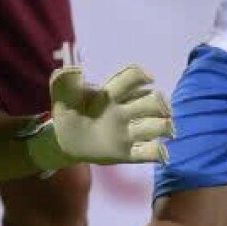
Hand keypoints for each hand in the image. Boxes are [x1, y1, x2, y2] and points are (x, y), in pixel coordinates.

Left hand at [29, 64, 174, 169]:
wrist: (62, 139)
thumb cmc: (67, 112)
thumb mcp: (61, 94)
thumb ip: (63, 80)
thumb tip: (73, 70)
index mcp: (111, 94)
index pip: (131, 78)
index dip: (142, 76)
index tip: (149, 79)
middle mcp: (125, 111)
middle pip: (152, 101)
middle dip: (160, 103)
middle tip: (161, 110)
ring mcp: (127, 133)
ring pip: (157, 126)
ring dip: (165, 127)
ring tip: (165, 131)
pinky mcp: (126, 153)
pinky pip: (148, 153)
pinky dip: (159, 153)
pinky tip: (162, 155)